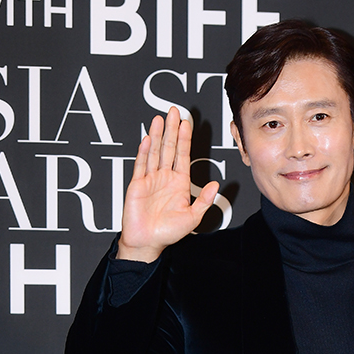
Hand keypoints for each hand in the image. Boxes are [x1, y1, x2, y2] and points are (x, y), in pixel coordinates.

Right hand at [117, 107, 219, 261]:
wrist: (147, 242)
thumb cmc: (168, 233)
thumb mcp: (193, 218)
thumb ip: (204, 201)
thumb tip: (216, 186)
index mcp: (179, 183)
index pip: (183, 155)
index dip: (185, 139)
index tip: (187, 123)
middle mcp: (165, 178)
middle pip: (169, 148)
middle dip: (172, 130)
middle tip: (174, 111)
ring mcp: (150, 179)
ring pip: (155, 152)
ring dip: (158, 135)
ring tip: (160, 119)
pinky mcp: (137, 184)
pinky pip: (141, 164)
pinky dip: (145, 151)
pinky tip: (148, 139)